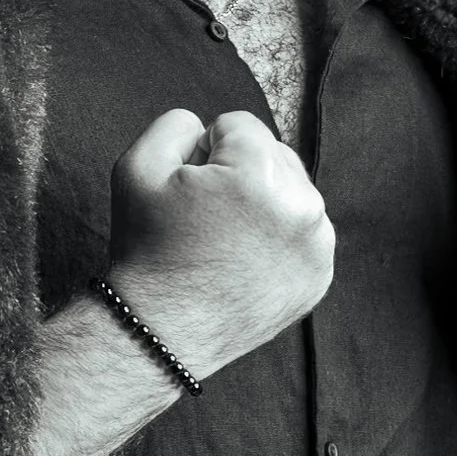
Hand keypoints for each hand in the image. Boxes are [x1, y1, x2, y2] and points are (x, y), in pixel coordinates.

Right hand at [105, 107, 335, 377]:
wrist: (160, 333)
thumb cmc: (146, 249)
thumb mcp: (136, 166)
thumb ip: (176, 123)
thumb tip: (209, 128)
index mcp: (259, 173)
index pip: (238, 125)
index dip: (203, 151)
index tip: (188, 191)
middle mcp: (301, 206)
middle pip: (272, 153)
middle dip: (239, 174)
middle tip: (205, 218)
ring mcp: (317, 245)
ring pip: (290, 191)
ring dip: (262, 203)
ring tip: (225, 240)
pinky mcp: (320, 275)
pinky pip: (302, 231)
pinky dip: (277, 238)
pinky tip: (245, 260)